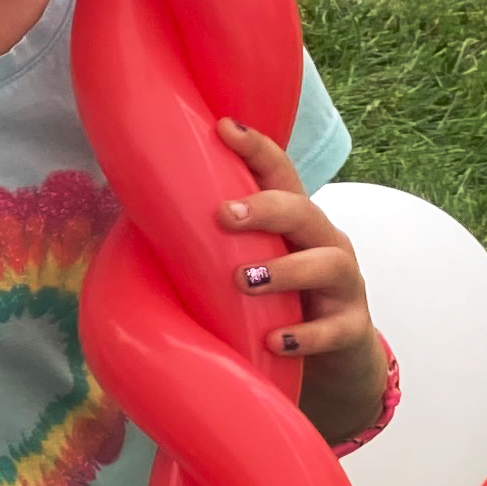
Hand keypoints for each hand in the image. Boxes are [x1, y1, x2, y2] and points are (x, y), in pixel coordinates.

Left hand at [214, 118, 385, 441]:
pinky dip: (304, 334)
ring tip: (243, 280)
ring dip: (284, 270)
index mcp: (293, 223)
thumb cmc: (276, 302)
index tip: (223, 126)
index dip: (256, 148)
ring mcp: (343, 286)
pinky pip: (334, 329)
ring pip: (327, 264)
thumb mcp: (245, 266)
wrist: (333, 359)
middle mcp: (324, 243)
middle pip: (304, 211)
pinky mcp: (351, 330)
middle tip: (223, 216)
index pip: (279, 174)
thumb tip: (135, 221)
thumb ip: (208, 245)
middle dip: (266, 208)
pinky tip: (274, 340)